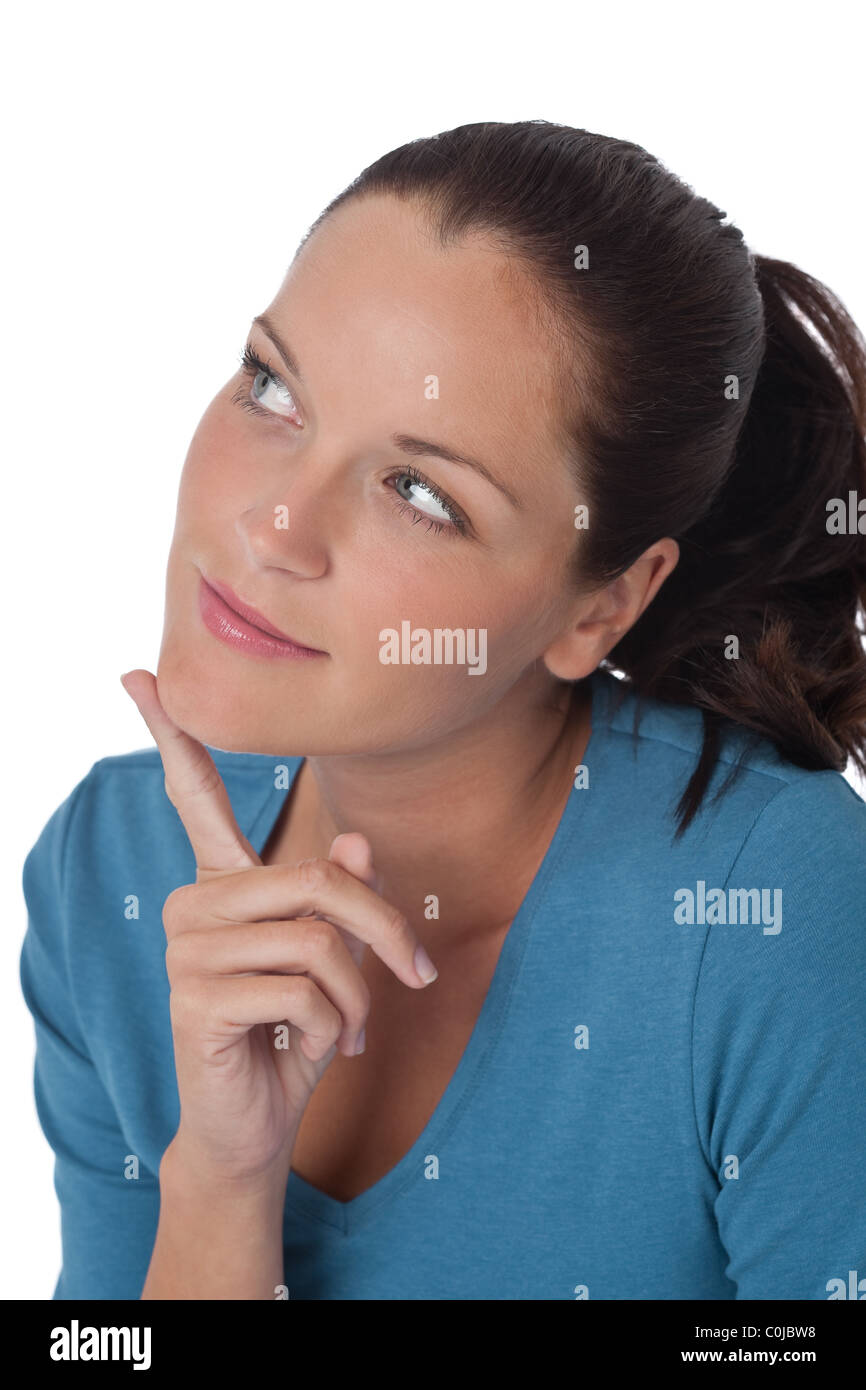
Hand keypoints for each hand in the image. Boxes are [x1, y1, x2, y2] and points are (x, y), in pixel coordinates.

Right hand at [120, 668, 436, 1182]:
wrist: (256, 1122)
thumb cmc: (294, 1029)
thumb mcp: (333, 958)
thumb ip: (339, 898)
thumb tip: (357, 844)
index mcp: (224, 882)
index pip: (193, 796)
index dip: (169, 734)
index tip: (135, 675)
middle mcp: (196, 904)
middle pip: (317, 881)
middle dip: (384, 931)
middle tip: (417, 975)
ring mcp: (189, 950)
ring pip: (318, 941)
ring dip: (359, 996)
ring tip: (347, 1029)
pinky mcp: (196, 998)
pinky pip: (303, 990)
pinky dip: (333, 1025)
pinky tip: (313, 1048)